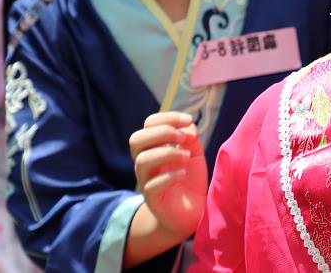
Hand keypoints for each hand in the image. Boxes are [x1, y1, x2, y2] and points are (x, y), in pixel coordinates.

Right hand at [129, 112, 207, 241]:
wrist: (191, 213)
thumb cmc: (190, 180)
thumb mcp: (195, 155)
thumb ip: (192, 139)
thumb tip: (188, 126)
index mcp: (155, 147)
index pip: (149, 124)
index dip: (166, 118)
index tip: (188, 120)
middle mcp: (146, 162)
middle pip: (136, 140)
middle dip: (161, 132)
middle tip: (182, 138)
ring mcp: (147, 181)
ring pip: (142, 161)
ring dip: (167, 153)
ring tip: (187, 157)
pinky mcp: (152, 199)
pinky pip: (150, 186)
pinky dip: (168, 176)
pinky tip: (183, 173)